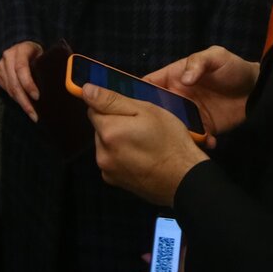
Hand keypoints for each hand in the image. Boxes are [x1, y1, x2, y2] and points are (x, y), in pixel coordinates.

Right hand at [0, 41, 41, 121]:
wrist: (24, 47)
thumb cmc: (37, 54)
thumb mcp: (44, 55)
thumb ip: (48, 66)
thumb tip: (62, 83)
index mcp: (22, 49)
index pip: (21, 68)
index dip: (28, 84)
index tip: (37, 97)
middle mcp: (9, 56)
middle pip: (14, 82)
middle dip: (24, 101)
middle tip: (34, 114)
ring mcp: (1, 64)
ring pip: (9, 88)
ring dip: (20, 102)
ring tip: (31, 113)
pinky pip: (5, 89)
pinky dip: (15, 98)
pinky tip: (24, 104)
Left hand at [82, 83, 208, 206]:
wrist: (184, 179)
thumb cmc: (171, 143)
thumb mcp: (147, 111)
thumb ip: (113, 100)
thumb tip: (88, 90)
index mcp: (109, 131)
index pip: (93, 107)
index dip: (112, 104)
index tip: (129, 109)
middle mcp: (103, 152)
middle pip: (100, 127)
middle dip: (116, 122)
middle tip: (141, 125)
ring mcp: (108, 169)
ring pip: (106, 144)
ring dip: (118, 140)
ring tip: (143, 143)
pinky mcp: (114, 181)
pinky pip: (112, 160)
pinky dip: (122, 156)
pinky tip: (141, 156)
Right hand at [145, 45, 259, 140]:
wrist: (256, 90)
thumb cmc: (233, 67)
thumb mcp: (216, 56)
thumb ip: (198, 62)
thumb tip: (184, 79)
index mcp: (174, 77)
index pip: (148, 84)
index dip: (136, 93)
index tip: (131, 106)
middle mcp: (178, 97)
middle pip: (156, 110)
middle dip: (153, 120)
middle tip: (156, 129)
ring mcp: (189, 114)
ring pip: (172, 127)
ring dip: (176, 134)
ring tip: (185, 139)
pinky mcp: (203, 128)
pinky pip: (194, 138)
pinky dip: (199, 142)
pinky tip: (210, 141)